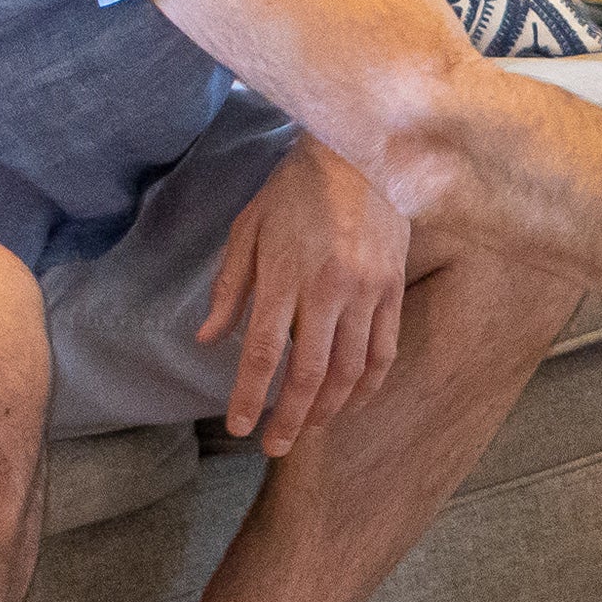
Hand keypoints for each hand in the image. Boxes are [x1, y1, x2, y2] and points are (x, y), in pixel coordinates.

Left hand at [198, 136, 409, 455]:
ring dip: (331, 408)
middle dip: (291, 417)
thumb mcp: (246, 232)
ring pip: (351, 370)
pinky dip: (369, 384)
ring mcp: (368, 293)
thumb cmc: (293, 191)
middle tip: (276, 446)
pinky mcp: (394, 290)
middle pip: (310, 373)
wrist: (357, 155)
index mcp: (283, 277)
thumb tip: (208, 339)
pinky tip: (354, 401)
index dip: (251, 397)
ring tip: (312, 427)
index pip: (262, 354)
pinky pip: (384, 351)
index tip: (240, 427)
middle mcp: (328, 291)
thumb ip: (229, 290)